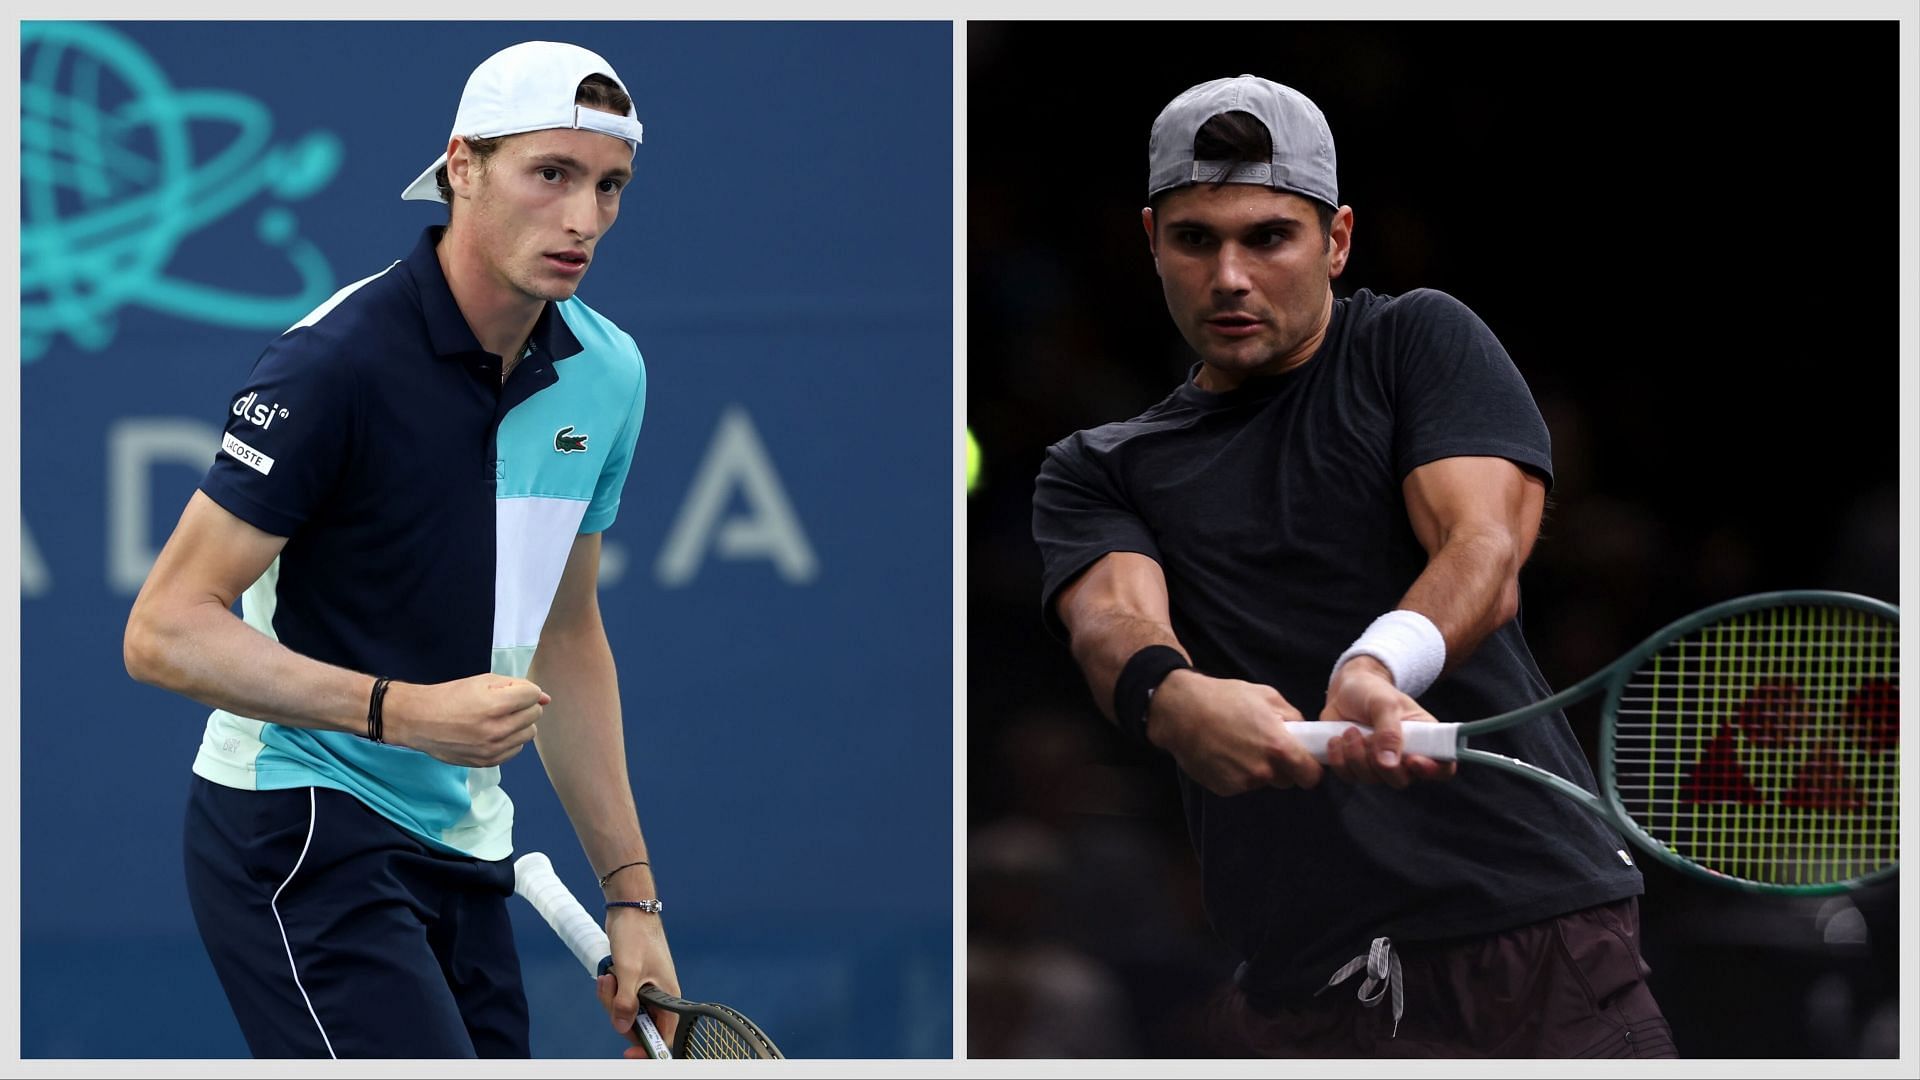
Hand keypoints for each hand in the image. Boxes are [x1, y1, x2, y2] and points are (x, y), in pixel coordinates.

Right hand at [380, 675, 547, 766]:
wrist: (420, 721)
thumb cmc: (451, 696)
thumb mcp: (482, 681)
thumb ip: (517, 686)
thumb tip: (546, 697)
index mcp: (495, 705)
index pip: (533, 695)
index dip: (524, 689)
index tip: (508, 691)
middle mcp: (497, 730)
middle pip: (534, 714)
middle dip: (523, 705)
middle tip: (502, 704)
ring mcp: (493, 749)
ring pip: (529, 733)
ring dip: (520, 723)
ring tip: (498, 718)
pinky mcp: (488, 762)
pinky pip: (517, 749)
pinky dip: (511, 739)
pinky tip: (494, 733)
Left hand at [595, 904, 679, 1056]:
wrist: (630, 909)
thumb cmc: (636, 935)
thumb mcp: (628, 971)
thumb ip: (625, 1002)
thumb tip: (622, 1027)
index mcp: (669, 997)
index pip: (663, 1036)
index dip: (647, 1048)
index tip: (627, 1053)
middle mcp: (660, 996)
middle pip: (639, 1024)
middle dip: (618, 1013)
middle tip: (610, 989)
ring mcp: (646, 988)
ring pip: (626, 1011)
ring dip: (611, 998)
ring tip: (607, 975)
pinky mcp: (634, 981)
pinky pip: (620, 998)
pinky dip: (611, 990)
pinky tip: (607, 974)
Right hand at [1146, 669, 1322, 795]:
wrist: (1182, 712)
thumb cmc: (1225, 698)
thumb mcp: (1266, 696)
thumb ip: (1292, 716)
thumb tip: (1303, 732)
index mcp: (1279, 747)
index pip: (1311, 777)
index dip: (1310, 769)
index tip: (1304, 762)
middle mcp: (1263, 771)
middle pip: (1287, 781)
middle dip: (1282, 768)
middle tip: (1266, 747)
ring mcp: (1242, 783)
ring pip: (1262, 782)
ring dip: (1258, 770)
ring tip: (1240, 746)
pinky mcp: (1224, 789)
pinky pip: (1241, 785)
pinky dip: (1237, 773)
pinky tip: (1225, 754)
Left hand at [1319, 656, 1457, 787]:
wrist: (1345, 689)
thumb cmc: (1372, 692)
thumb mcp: (1384, 703)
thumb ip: (1389, 731)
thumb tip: (1389, 763)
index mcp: (1425, 738)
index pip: (1443, 767)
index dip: (1432, 770)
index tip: (1413, 760)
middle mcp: (1405, 756)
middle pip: (1401, 780)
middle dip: (1381, 764)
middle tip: (1367, 737)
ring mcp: (1380, 764)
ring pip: (1372, 779)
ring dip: (1356, 755)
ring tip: (1350, 730)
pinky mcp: (1356, 766)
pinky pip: (1348, 776)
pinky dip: (1338, 759)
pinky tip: (1336, 739)